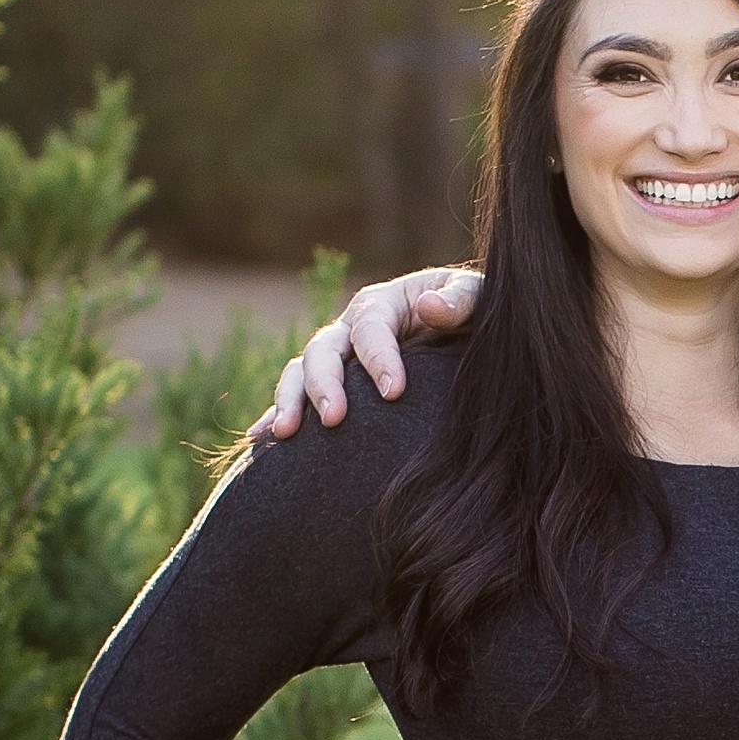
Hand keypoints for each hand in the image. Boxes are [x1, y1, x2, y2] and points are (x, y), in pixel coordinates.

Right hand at [262, 265, 482, 436]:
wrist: (464, 333)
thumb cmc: (473, 313)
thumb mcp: (477, 297)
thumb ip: (460, 300)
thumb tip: (430, 307)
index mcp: (383, 304)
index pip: (371, 328)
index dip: (379, 359)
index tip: (394, 393)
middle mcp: (351, 329)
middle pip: (324, 350)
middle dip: (325, 384)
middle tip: (334, 419)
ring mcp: (337, 358)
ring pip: (300, 372)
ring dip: (289, 401)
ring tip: (286, 434)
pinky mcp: (332, 386)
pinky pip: (297, 398)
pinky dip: (276, 415)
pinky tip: (261, 442)